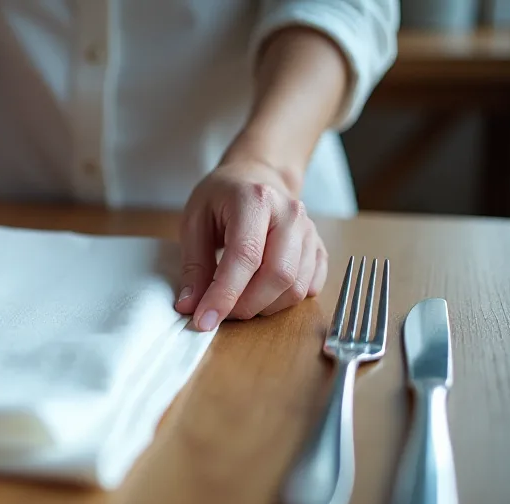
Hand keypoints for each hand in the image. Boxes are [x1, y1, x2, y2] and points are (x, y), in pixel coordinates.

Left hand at [174, 161, 327, 330]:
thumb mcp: (194, 220)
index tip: (204, 321)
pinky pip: (310, 287)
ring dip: (263, 307)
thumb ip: (194, 265)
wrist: (258, 175)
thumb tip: (190, 306)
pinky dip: (284, 302)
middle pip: (278, 276)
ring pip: (296, 287)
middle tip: (220, 313)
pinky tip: (261, 294)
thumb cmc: (222, 196)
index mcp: (256, 200)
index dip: (224, 294)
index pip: (245, 256)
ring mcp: (310, 231)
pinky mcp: (319, 247)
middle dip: (246, 306)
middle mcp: (290, 214)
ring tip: (237, 302)